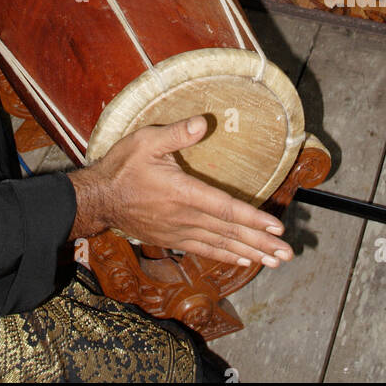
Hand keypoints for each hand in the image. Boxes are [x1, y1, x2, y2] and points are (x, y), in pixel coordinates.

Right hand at [70, 115, 293, 268]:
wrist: (97, 198)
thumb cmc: (122, 166)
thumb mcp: (146, 141)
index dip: (252, 218)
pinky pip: (204, 250)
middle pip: (229, 232)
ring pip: (220, 245)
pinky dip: (226, 256)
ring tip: (274, 262)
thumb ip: (176, 134)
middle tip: (288, 254)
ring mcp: (179, 232)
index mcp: (183, 193)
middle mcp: (185, 217)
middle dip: (261, 243)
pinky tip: (243, 261)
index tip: (276, 227)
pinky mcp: (172, 239)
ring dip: (249, 254)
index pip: (225, 208)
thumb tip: (203, 123)